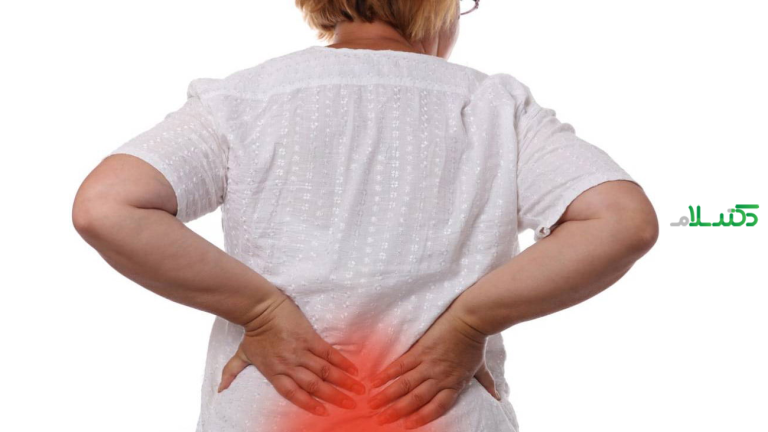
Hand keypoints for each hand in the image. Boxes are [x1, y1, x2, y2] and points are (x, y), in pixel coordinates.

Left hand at [217, 292, 366, 416]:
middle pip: (314, 385)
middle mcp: (289, 364)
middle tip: (350, 406)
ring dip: (342, 381)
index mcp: (274, 372)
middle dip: (334, 397)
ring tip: (358, 390)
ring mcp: (300, 350)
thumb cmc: (251, 332)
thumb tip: (220, 389)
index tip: (324, 413)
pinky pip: (328, 352)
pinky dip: (341, 361)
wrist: (259, 307)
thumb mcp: (241, 354)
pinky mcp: (309, 336)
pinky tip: (353, 369)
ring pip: (324, 370)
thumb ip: (231, 372)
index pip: (294, 393)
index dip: (309, 404)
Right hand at [366, 306, 500, 428]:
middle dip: (396, 412)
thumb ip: (486, 383)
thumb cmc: (475, 344)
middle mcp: (439, 378)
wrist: (470, 319)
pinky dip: (387, 374)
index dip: (420, 418)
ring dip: (386, 396)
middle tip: (380, 420)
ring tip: (371, 404)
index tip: (406, 426)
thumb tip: (498, 397)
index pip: (435, 408)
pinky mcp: (419, 350)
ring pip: (404, 385)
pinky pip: (400, 365)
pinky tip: (375, 381)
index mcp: (454, 384)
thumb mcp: (481, 368)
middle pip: (415, 400)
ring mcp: (428, 364)